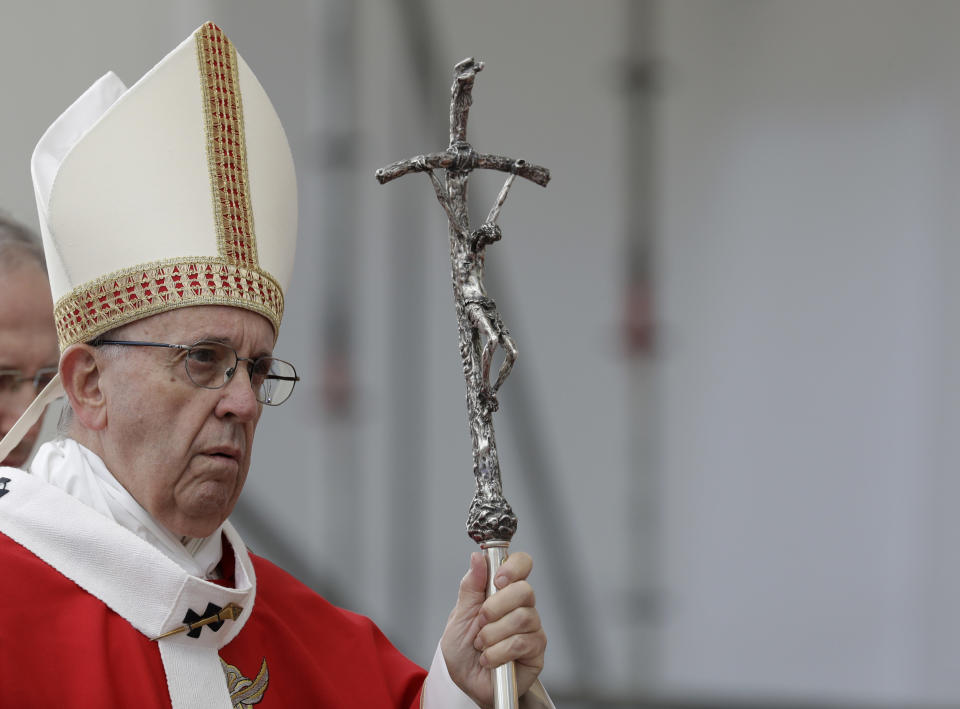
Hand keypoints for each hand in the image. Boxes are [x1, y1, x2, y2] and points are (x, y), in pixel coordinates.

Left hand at [440, 550, 546, 707]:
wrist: (467, 684)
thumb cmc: (463, 650)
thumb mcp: (458, 617)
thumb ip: (470, 588)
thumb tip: (477, 558)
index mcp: (503, 591)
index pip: (521, 564)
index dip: (513, 566)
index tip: (497, 580)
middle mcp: (521, 606)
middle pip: (524, 590)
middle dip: (495, 607)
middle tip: (481, 622)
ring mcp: (532, 627)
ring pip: (522, 618)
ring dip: (493, 634)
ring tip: (481, 646)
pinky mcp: (536, 650)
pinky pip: (522, 643)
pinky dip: (498, 652)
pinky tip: (489, 659)